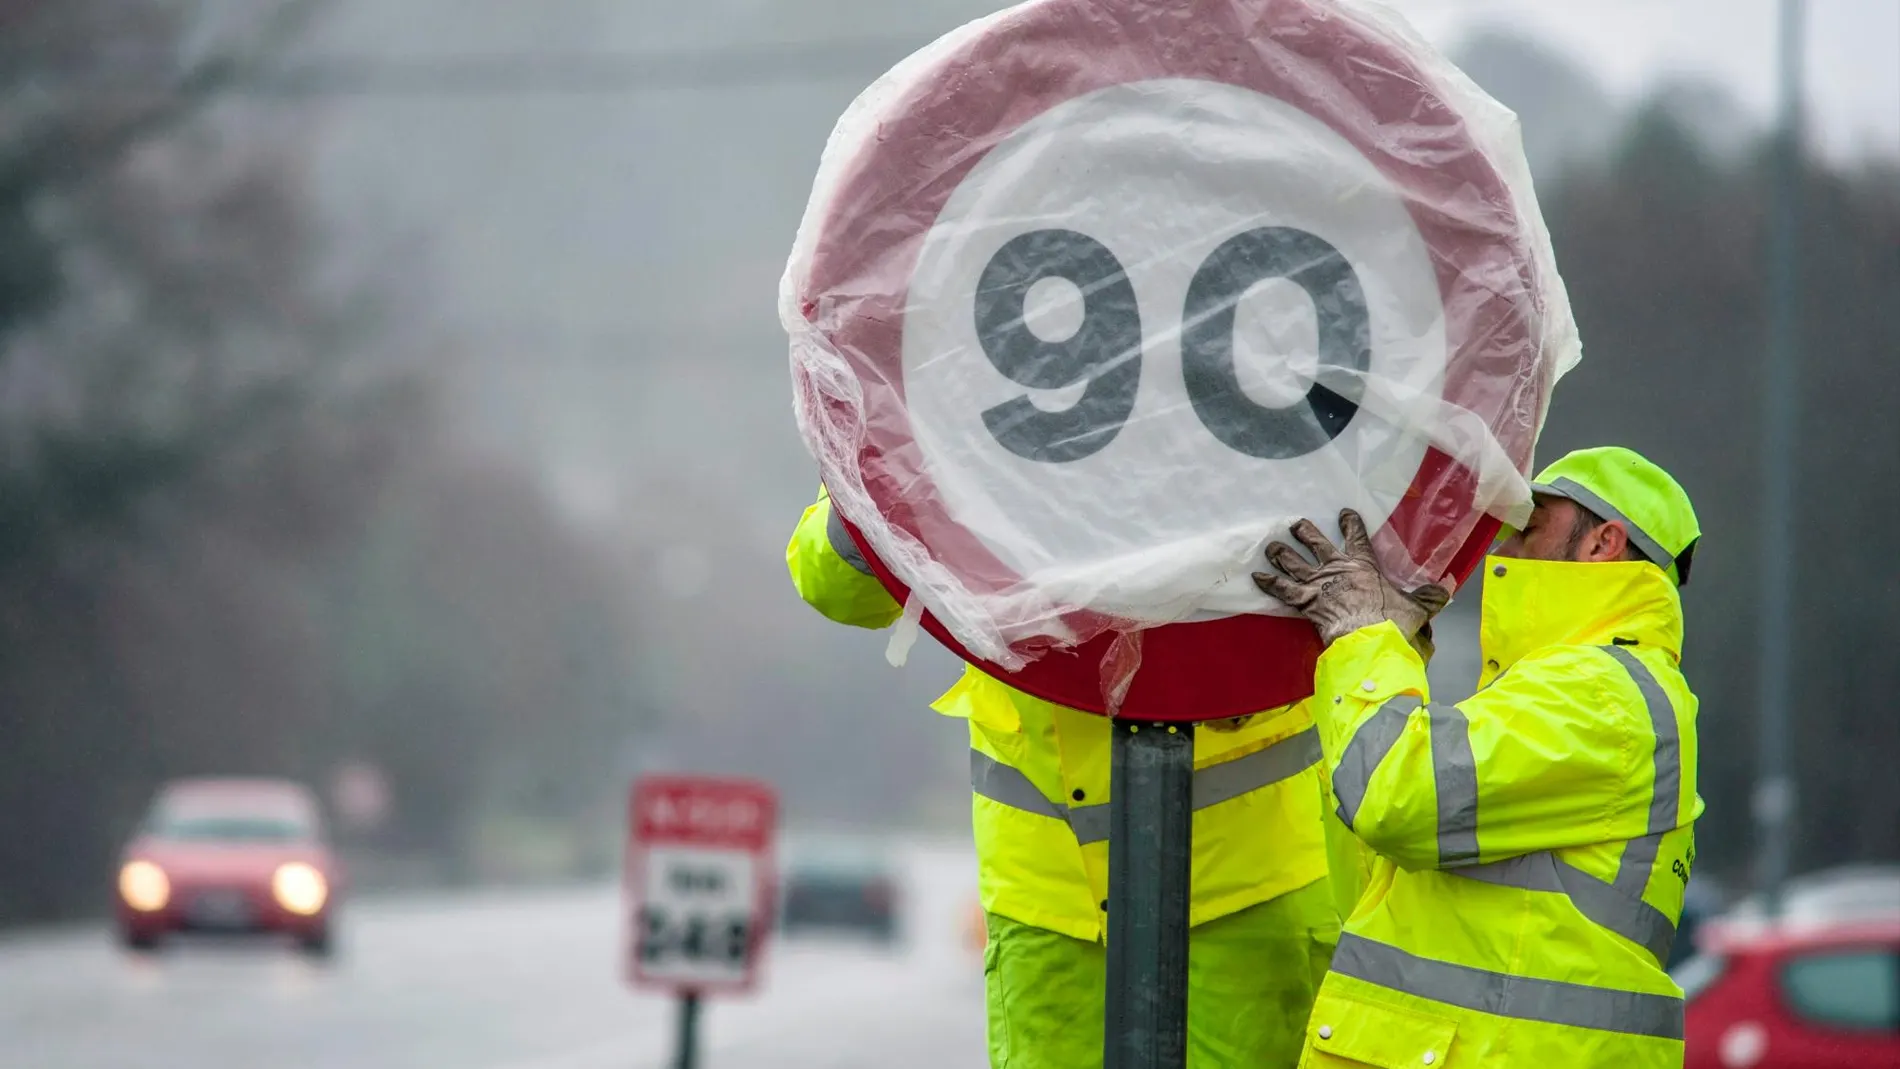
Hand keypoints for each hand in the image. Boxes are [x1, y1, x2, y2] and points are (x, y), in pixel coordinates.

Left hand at [1252, 509, 1450, 646]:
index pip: (1357, 537)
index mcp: (1364, 565)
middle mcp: (1337, 569)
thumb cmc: (1394, 621)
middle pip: (1317, 544)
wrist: (1371, 637)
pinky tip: (1257, 577)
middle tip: (1294, 524)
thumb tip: (1446, 590)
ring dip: (1281, 554)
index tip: (1344, 513)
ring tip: (1270, 547)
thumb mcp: (1419, 607)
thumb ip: (1430, 596)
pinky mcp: (1305, 603)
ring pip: (1294, 563)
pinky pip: (1283, 590)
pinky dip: (1270, 583)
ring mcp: (1318, 585)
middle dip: (1305, 532)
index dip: (1350, 523)